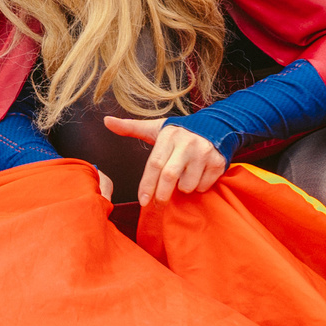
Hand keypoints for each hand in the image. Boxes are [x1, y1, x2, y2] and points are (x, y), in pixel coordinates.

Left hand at [102, 116, 228, 205]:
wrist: (216, 126)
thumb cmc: (179, 132)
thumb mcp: (156, 128)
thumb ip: (131, 127)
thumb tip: (106, 120)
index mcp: (169, 136)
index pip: (154, 164)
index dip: (147, 185)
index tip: (142, 201)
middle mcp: (187, 144)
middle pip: (170, 176)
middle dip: (162, 195)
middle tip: (158, 204)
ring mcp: (204, 153)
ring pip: (188, 185)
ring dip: (182, 189)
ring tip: (182, 179)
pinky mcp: (218, 163)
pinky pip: (203, 186)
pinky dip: (198, 188)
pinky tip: (197, 177)